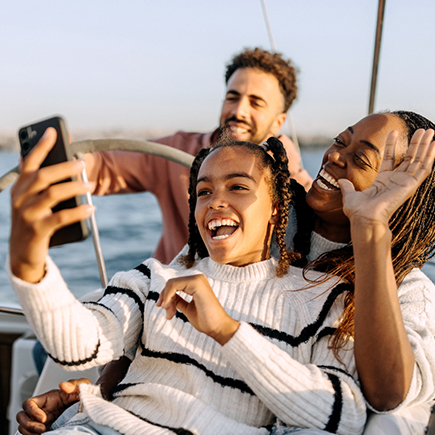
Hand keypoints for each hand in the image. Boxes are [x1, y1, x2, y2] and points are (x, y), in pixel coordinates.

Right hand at [9, 127, 94, 282]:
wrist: (22, 254)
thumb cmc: (32, 222)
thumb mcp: (30, 201)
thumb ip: (36, 183)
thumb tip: (43, 161)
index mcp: (20, 188)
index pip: (30, 163)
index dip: (41, 146)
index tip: (53, 131)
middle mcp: (20, 199)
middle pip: (43, 176)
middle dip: (64, 167)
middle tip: (82, 163)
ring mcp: (27, 215)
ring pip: (53, 195)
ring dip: (74, 187)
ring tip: (90, 185)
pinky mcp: (38, 230)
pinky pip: (61, 218)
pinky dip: (78, 211)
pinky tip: (91, 208)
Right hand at [16, 378, 89, 434]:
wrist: (89, 408)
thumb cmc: (83, 396)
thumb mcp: (82, 387)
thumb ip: (74, 384)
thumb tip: (63, 385)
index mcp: (47, 399)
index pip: (28, 403)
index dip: (31, 411)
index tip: (44, 418)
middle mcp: (41, 410)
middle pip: (21, 416)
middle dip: (28, 424)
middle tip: (42, 429)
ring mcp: (41, 422)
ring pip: (23, 427)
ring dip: (29, 432)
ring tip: (44, 433)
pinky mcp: (44, 430)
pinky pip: (30, 434)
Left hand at [157, 274, 238, 344]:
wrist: (219, 327)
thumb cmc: (206, 320)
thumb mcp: (187, 308)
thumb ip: (178, 300)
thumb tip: (166, 297)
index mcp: (196, 283)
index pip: (174, 284)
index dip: (165, 296)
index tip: (166, 310)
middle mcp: (197, 278)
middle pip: (171, 283)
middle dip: (165, 299)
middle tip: (168, 314)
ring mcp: (197, 279)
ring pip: (171, 284)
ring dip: (166, 299)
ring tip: (170, 314)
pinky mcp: (196, 283)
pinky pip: (174, 285)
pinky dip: (168, 297)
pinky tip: (170, 308)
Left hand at [340, 129, 434, 225]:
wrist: (365, 217)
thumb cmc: (358, 211)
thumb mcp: (350, 195)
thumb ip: (348, 186)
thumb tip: (341, 181)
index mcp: (383, 182)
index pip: (390, 159)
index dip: (392, 145)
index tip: (393, 132)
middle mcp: (396, 181)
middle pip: (409, 158)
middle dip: (416, 144)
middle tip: (421, 130)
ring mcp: (405, 183)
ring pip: (419, 160)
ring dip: (425, 146)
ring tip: (429, 131)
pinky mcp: (411, 185)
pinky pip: (423, 169)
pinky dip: (430, 157)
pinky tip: (434, 144)